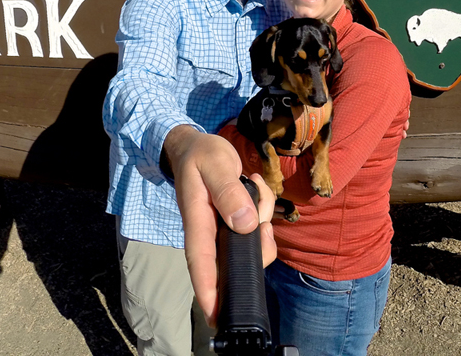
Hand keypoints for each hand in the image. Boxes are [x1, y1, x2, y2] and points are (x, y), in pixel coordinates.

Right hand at [164, 127, 276, 325]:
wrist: (196, 146)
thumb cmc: (201, 155)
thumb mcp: (215, 164)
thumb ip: (228, 192)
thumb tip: (247, 225)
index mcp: (197, 220)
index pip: (200, 261)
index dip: (207, 289)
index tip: (215, 313)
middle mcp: (208, 232)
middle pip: (234, 259)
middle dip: (256, 249)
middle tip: (264, 218)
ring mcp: (221, 229)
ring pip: (251, 240)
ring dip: (263, 215)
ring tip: (255, 183)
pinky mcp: (233, 222)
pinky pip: (257, 226)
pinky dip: (264, 207)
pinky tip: (256, 184)